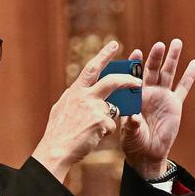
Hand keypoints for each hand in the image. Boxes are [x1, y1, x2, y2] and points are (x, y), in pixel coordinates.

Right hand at [32, 40, 140, 182]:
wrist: (56, 150)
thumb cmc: (58, 132)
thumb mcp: (61, 108)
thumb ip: (74, 98)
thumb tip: (79, 91)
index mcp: (75, 91)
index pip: (92, 68)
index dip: (104, 55)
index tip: (114, 45)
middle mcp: (85, 96)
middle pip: (112, 81)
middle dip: (127, 79)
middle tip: (138, 81)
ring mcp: (94, 109)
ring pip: (113, 109)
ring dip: (107, 119)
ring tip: (91, 128)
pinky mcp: (102, 122)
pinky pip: (110, 125)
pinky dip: (104, 132)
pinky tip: (91, 138)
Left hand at [120, 39, 194, 179]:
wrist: (147, 152)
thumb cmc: (133, 142)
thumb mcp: (129, 134)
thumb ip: (131, 124)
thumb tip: (133, 117)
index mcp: (134, 97)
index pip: (133, 77)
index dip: (134, 65)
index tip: (135, 52)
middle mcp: (148, 92)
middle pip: (152, 71)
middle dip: (156, 58)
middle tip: (160, 45)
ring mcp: (162, 96)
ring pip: (168, 74)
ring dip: (172, 59)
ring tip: (176, 42)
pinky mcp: (175, 103)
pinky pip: (183, 88)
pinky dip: (189, 76)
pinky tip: (194, 63)